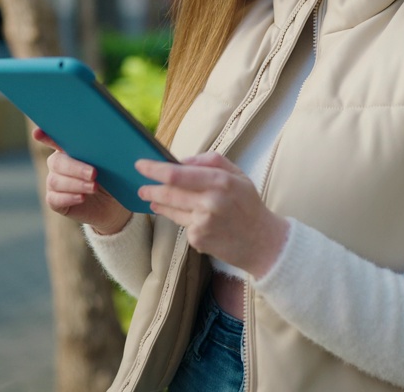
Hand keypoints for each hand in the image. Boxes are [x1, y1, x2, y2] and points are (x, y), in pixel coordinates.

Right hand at [37, 127, 132, 234]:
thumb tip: (106, 139)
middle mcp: (58, 164)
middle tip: (94, 173)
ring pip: (55, 181)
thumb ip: (103, 151)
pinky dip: (69, 197)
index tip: (38, 133)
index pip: (55, 139)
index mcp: (70, 149)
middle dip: (75, 168)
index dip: (46, 136)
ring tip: (94, 187)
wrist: (114, 205)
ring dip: (75, 184)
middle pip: (56, 162)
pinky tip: (82, 198)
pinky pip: (54, 198)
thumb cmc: (114, 178)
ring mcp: (54, 183)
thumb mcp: (112, 163)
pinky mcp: (55, 201)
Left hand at [136, 153, 288, 277]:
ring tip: (153, 199)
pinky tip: (191, 219)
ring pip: (171, 209)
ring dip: (158, 203)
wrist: (262, 242)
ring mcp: (203, 223)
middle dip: (150, 189)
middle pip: (168, 193)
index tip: (140, 164)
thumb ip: (211, 161)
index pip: (178, 174)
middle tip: (141, 187)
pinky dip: (183, 220)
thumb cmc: (248, 205)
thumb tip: (181, 161)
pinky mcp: (198, 240)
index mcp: (221, 181)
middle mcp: (211, 202)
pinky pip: (182, 225)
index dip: (155, 169)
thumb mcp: (238, 175)